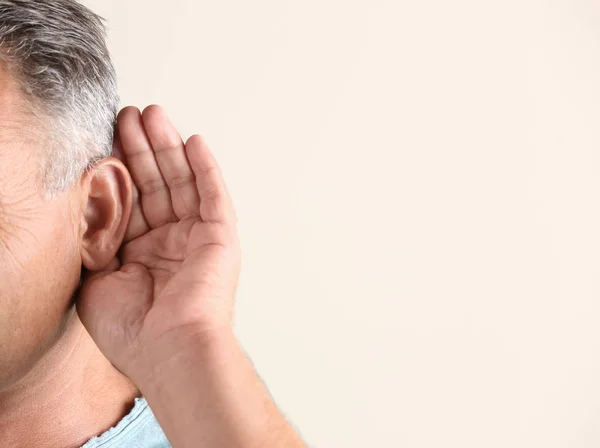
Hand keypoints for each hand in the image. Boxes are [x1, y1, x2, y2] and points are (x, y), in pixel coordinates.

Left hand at [76, 105, 240, 383]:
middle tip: (132, 113)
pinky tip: (195, 142)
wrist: (169, 348)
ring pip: (184, 182)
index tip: (108, 135)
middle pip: (157, 183)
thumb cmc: (131, 327)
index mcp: (142, 252)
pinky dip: (206, 168)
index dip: (120, 167)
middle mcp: (171, 241)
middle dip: (143, 148)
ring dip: (170, 148)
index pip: (131, 199)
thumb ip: (93, 242)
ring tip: (156, 115)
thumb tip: (83, 206)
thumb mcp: (94, 278)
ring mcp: (197, 237)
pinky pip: (214, 195)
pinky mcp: (221, 236)